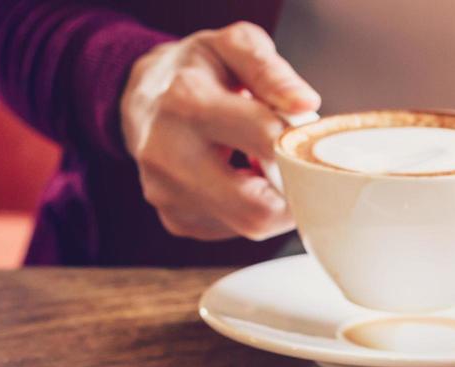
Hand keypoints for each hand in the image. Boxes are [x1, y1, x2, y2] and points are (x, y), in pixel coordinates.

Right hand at [120, 21, 319, 240]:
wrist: (143, 96)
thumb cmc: (197, 70)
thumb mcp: (232, 47)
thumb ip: (270, 70)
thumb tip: (306, 104)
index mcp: (187, 102)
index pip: (266, 140)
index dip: (302, 146)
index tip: (311, 140)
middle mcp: (169, 154)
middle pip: (258, 207)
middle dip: (293, 193)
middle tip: (300, 167)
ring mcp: (168, 194)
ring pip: (251, 225)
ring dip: (274, 201)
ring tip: (264, 164)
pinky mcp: (175, 219)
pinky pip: (235, 230)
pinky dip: (251, 209)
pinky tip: (241, 180)